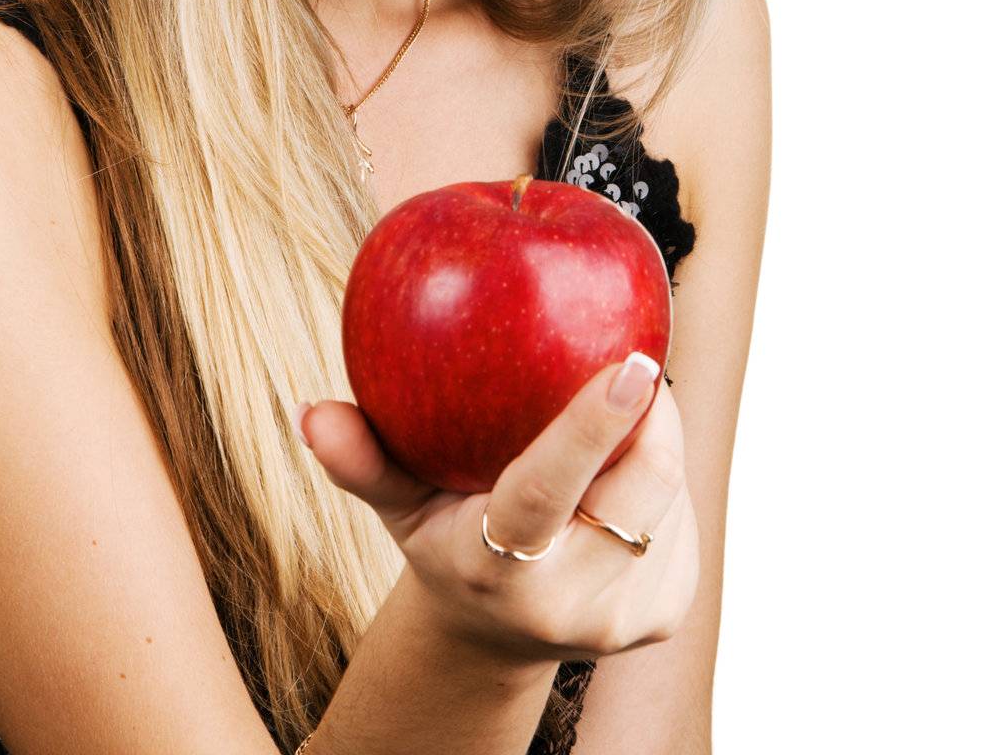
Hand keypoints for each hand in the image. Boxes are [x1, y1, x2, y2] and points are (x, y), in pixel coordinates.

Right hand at [296, 354, 699, 665]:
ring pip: (670, 496)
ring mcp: (628, 620)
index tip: (634, 360)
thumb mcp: (400, 502)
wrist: (497, 634)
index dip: (591, 425)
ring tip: (615, 419)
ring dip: (652, 441)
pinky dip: (659, 474)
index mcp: (500, 571)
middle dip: (651, 414)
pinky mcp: (668, 614)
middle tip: (634, 358)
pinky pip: (682, 516)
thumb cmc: (445, 537)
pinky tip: (625, 462)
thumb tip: (310, 412)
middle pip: (640, 489)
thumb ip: (362, 458)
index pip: (547, 491)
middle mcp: (571, 607)